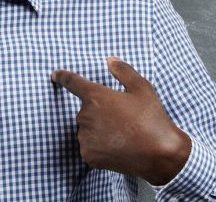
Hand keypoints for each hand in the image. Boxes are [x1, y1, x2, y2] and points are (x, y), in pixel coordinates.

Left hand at [51, 57, 190, 185]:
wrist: (160, 155)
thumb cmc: (151, 119)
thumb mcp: (142, 88)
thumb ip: (123, 71)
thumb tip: (110, 61)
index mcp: (96, 96)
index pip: (72, 82)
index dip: (63, 77)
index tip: (55, 75)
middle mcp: (85, 116)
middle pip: (86, 110)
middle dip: (100, 112)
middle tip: (123, 118)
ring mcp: (85, 137)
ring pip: (87, 129)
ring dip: (99, 129)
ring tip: (124, 134)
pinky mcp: (88, 155)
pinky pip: (90, 146)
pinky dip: (100, 146)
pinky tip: (118, 146)